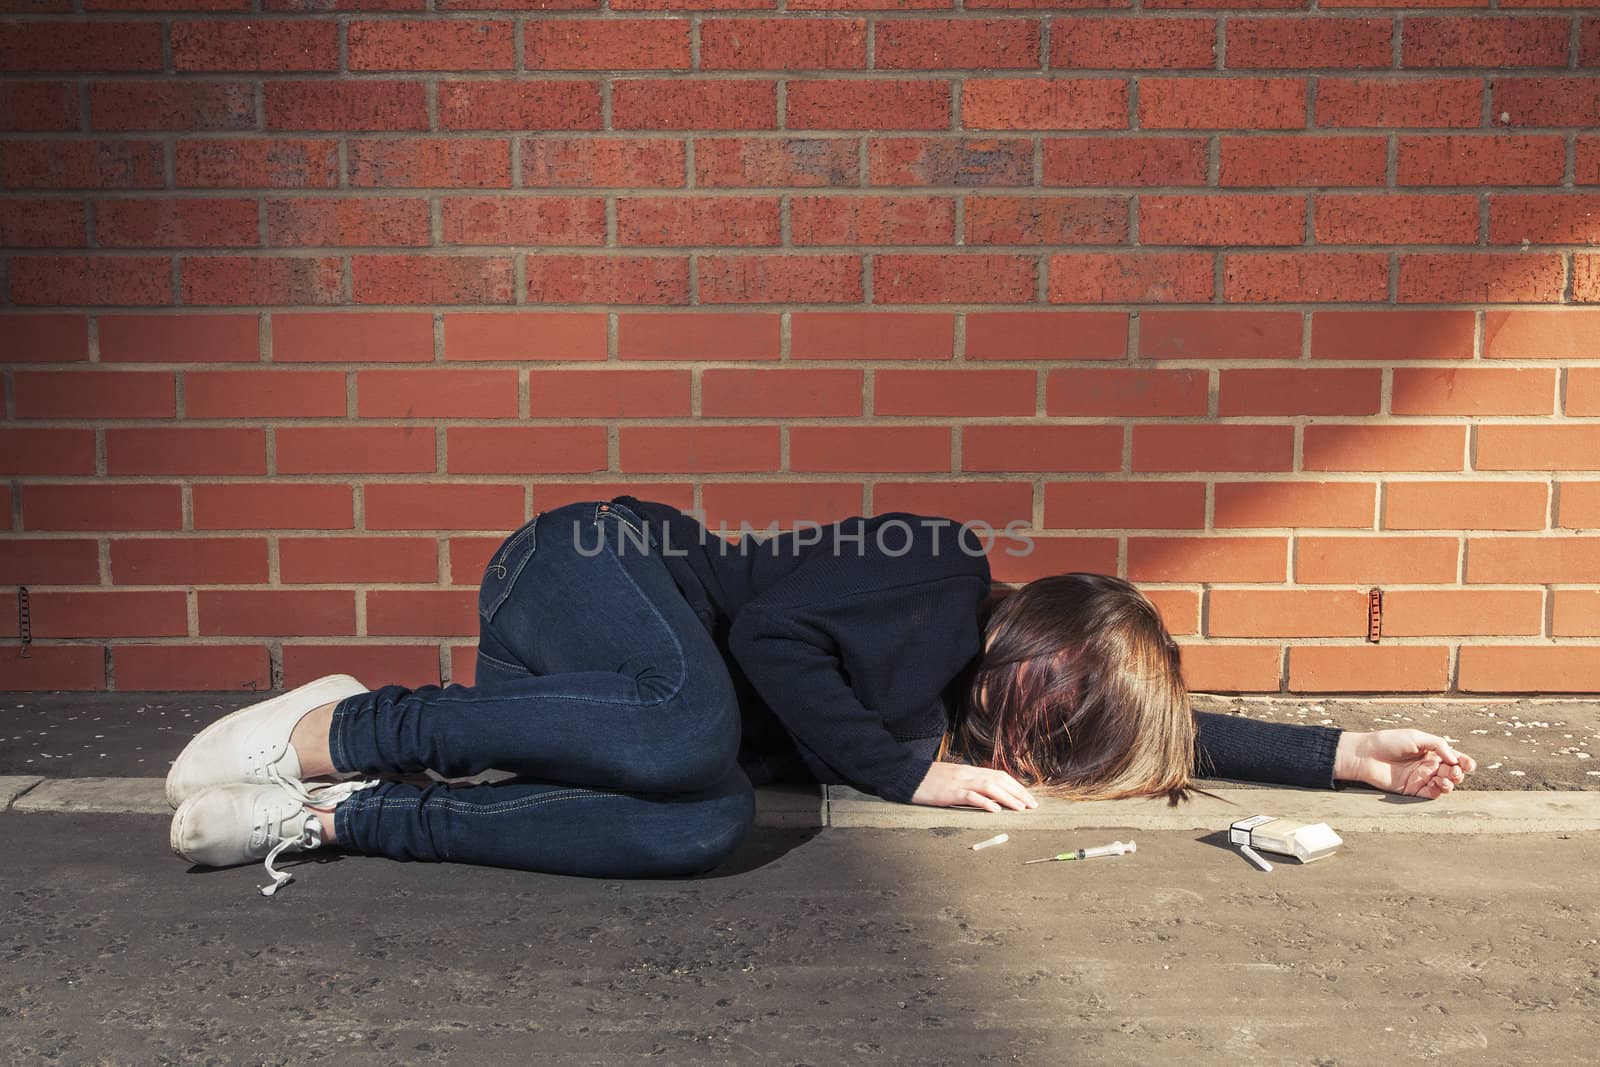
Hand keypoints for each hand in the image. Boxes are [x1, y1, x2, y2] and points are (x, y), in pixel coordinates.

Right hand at [911, 760, 1037, 811]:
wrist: (908, 775)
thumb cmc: (930, 780)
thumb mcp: (953, 778)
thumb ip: (970, 783)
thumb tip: (987, 794)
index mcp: (970, 770)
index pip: (1000, 776)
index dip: (1016, 787)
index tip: (1028, 798)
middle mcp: (968, 773)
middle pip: (999, 780)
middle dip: (1018, 793)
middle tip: (1032, 806)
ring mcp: (959, 782)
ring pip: (990, 787)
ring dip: (1008, 798)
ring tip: (1020, 808)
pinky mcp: (950, 792)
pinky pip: (971, 796)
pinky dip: (985, 802)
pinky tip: (996, 810)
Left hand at [1334, 729, 1476, 797]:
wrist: (1365, 755)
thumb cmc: (1388, 742)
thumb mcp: (1415, 737)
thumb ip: (1437, 745)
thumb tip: (1454, 758)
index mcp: (1430, 752)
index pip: (1453, 758)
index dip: (1464, 762)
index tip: (1469, 764)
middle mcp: (1428, 766)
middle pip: (1451, 772)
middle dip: (1458, 773)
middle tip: (1455, 771)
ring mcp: (1421, 778)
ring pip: (1444, 784)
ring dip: (1451, 783)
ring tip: (1446, 778)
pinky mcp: (1413, 789)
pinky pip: (1431, 793)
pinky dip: (1439, 790)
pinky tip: (1438, 784)